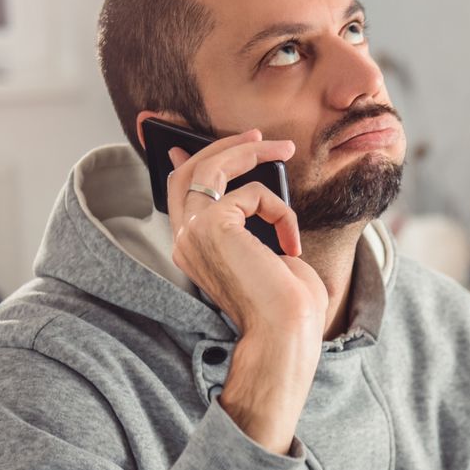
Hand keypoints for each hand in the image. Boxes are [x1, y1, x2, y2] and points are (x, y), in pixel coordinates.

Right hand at [167, 129, 324, 452]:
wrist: (286, 331)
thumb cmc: (285, 301)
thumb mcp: (265, 248)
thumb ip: (250, 217)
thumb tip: (252, 185)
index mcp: (192, 250)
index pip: (179, 194)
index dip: (189, 162)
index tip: (195, 141)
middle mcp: (183, 241)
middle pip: (189, 172)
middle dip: (224, 146)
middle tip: (260, 137)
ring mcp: (192, 233)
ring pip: (211, 168)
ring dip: (251, 152)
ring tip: (285, 148)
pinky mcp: (212, 227)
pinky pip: (252, 194)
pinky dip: (280, 212)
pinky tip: (290, 244)